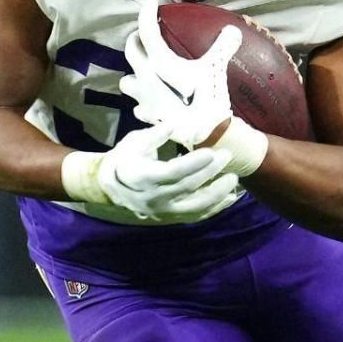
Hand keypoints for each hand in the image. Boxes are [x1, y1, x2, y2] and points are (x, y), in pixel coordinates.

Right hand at [65, 125, 239, 222]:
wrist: (109, 189)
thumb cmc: (123, 160)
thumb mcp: (133, 142)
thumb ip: (156, 134)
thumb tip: (175, 123)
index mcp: (142, 176)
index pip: (172, 172)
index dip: (193, 164)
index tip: (211, 153)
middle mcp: (153, 198)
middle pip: (187, 187)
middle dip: (210, 172)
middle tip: (227, 155)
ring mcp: (162, 211)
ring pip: (194, 207)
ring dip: (217, 194)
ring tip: (234, 179)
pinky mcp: (170, 218)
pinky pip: (195, 217)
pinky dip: (214, 209)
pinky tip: (230, 198)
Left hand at [120, 1, 241, 148]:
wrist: (203, 131)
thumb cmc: (206, 98)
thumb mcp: (215, 69)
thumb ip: (223, 47)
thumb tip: (233, 30)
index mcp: (158, 62)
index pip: (146, 31)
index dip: (147, 14)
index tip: (151, 3)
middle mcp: (144, 77)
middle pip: (131, 52)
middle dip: (135, 40)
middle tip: (144, 36)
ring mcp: (143, 98)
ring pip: (127, 82)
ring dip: (134, 75)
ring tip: (145, 74)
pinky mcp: (147, 115)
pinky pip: (139, 106)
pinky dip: (144, 102)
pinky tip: (153, 103)